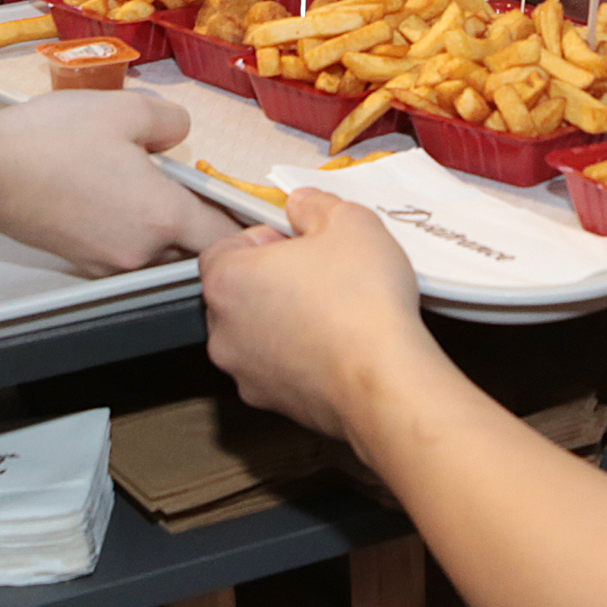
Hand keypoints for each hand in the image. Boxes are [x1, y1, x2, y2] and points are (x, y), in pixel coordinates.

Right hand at [0, 90, 241, 272]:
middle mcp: (140, 252)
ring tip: (151, 189)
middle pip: (193, 252)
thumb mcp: (124, 109)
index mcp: (163, 217)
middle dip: (201, 226)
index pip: (225, 240)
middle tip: (196, 189)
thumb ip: (171, 122)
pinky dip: (131, 233)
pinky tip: (114, 197)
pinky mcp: (81, 262)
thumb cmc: (52, 138)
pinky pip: (125, 253)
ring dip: (165, 230)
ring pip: (158, 254)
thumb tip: (181, 135)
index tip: (247, 210)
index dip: (242, 226)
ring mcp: (108, 263)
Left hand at [200, 191, 440, 444]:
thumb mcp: (349, 222)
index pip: (224, 248)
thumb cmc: (361, 303)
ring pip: (257, 332)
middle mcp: (223, 329)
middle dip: (274, 280)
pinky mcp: (270, 402)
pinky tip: (337, 345)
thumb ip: (315, 205)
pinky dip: (299, 355)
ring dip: (285, 319)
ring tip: (334, 312)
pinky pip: (277, 367)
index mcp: (228, 279)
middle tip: (321, 273)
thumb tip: (303, 204)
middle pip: (238, 292)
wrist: (383, 378)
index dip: (264, 239)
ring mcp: (244, 370)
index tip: (298, 242)